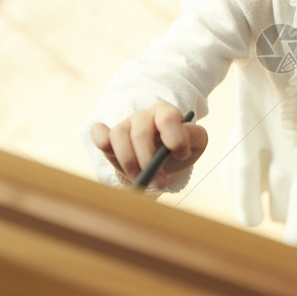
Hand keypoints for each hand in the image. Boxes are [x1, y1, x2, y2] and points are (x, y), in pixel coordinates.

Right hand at [90, 102, 207, 188]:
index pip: (167, 118)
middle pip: (140, 133)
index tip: (181, 155)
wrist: (165, 159)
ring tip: (141, 180)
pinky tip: (109, 151)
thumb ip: (192, 137)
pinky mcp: (110, 136)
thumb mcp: (196, 142)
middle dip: (148, 161)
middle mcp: (144, 116)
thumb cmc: (180, 148)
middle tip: (159, 182)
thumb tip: (180, 146)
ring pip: (119, 136)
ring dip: (129, 163)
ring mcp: (125, 125)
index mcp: (166, 113)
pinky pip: (99, 134)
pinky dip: (101, 141)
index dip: (174, 137)